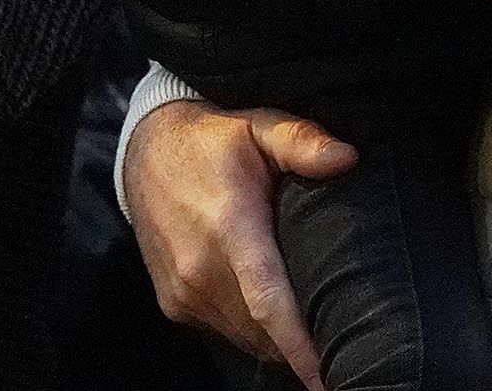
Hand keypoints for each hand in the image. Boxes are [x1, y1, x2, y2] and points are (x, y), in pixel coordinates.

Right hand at [120, 99, 355, 390]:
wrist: (144, 154)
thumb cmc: (212, 141)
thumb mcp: (259, 126)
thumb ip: (302, 141)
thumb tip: (347, 158)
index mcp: (229, 228)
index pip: (269, 302)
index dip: (300, 345)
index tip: (325, 375)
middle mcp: (201, 270)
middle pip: (264, 329)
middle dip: (302, 341)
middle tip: (344, 335)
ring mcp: (184, 292)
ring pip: (245, 335)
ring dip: (277, 336)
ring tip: (315, 323)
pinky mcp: (175, 303)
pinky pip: (225, 329)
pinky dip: (252, 328)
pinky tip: (273, 309)